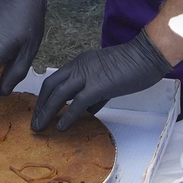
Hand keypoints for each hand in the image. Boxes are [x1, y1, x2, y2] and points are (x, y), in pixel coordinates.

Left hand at [32, 33, 172, 131]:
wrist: (147, 55)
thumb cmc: (132, 65)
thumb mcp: (108, 76)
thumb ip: (96, 93)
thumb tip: (89, 110)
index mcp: (80, 62)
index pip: (55, 79)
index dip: (45, 96)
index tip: (40, 110)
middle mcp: (79, 67)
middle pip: (50, 86)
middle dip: (40, 105)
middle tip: (35, 122)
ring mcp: (87, 75)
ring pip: (59, 94)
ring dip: (46, 112)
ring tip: (40, 128)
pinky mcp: (98, 85)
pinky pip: (77, 103)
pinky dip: (67, 116)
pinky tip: (61, 127)